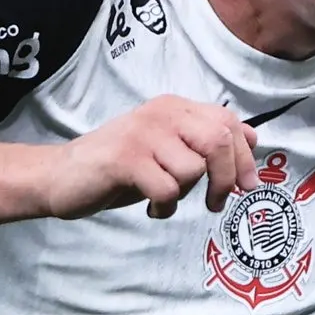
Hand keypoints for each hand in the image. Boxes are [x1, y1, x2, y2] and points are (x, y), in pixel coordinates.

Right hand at [41, 97, 258, 220]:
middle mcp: (163, 113)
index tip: (246, 186)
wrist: (61, 176)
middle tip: (215, 203)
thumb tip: (253, 140)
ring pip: (193, 169)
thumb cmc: (120, 167)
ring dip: (183, 194)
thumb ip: (203, 142)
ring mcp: (144, 134)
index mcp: (176, 107)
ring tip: (162, 197)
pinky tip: (151, 207)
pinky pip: (167, 189)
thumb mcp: (167, 149)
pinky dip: (164, 206)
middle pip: (220, 141)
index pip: (229, 122)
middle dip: (226, 178)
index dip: (245, 157)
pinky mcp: (126, 158)